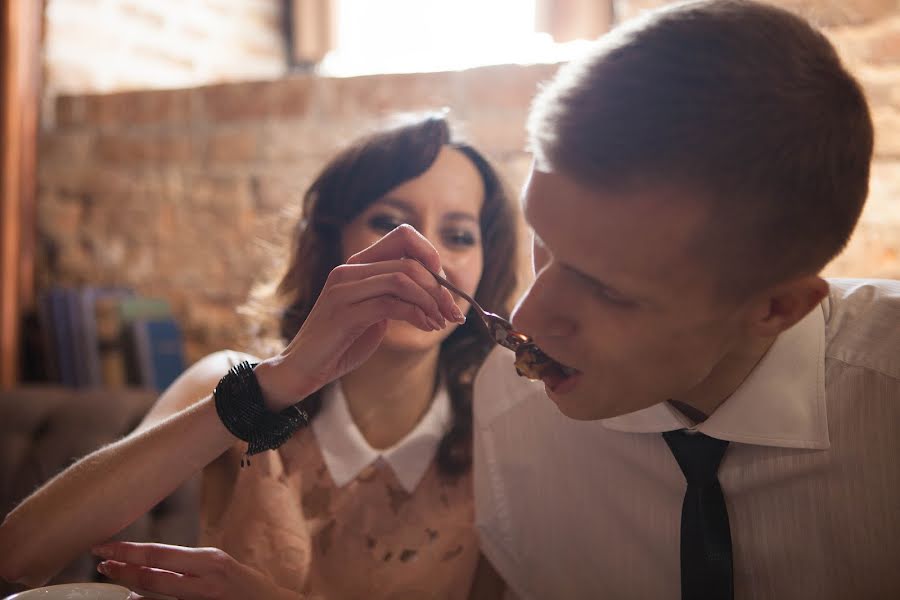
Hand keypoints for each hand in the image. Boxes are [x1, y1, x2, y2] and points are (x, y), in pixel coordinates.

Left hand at [93, 541, 300, 599]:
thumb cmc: (248, 588)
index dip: (127, 551)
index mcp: (210, 561)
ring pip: (155, 596)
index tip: (103, 547)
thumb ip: (189, 567)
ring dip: (132, 591)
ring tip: (118, 585)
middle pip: (151, 576)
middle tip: (100, 564)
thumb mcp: (220, 568)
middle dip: (121, 569)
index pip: (159, 553)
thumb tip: (151, 569)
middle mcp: (206, 581)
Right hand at [254, 224, 465, 409]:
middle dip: (439, 288)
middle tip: (452, 312)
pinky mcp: (345, 312)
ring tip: (441, 322)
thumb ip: (395, 296)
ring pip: (403, 279)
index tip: (444, 284)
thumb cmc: (342, 343)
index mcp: (357, 265)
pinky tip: (427, 327)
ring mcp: (344, 289)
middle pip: (409, 262)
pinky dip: (417, 315)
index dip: (430, 254)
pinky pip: (392, 304)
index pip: (402, 236)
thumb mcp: (374, 313)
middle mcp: (349, 270)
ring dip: (431, 302)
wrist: (304, 368)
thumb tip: (436, 291)